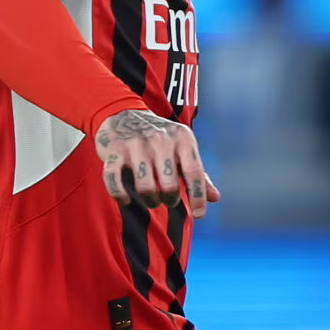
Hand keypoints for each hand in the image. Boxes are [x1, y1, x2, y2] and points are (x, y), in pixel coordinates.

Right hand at [94, 108, 218, 218]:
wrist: (124, 114)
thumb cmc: (160, 139)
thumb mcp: (183, 150)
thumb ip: (198, 174)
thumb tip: (215, 198)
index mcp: (183, 139)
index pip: (194, 173)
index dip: (198, 197)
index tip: (198, 215)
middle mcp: (160, 140)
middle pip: (170, 186)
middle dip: (170, 200)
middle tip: (167, 199)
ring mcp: (136, 145)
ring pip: (145, 188)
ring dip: (150, 200)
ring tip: (151, 198)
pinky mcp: (114, 151)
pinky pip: (114, 180)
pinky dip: (120, 196)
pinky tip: (125, 200)